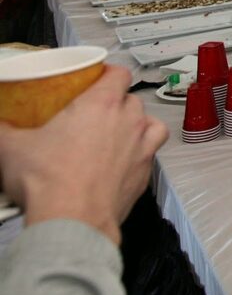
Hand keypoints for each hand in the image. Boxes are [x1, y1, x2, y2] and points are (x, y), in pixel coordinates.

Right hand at [0, 65, 168, 244]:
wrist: (73, 220)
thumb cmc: (50, 181)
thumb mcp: (12, 147)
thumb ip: (3, 129)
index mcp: (101, 104)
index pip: (119, 74)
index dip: (110, 74)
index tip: (99, 79)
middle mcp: (128, 121)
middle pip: (132, 99)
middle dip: (117, 104)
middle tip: (95, 115)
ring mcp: (142, 146)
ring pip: (151, 123)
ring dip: (138, 125)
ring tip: (119, 134)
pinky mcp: (145, 172)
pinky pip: (152, 153)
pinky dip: (144, 153)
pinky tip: (127, 159)